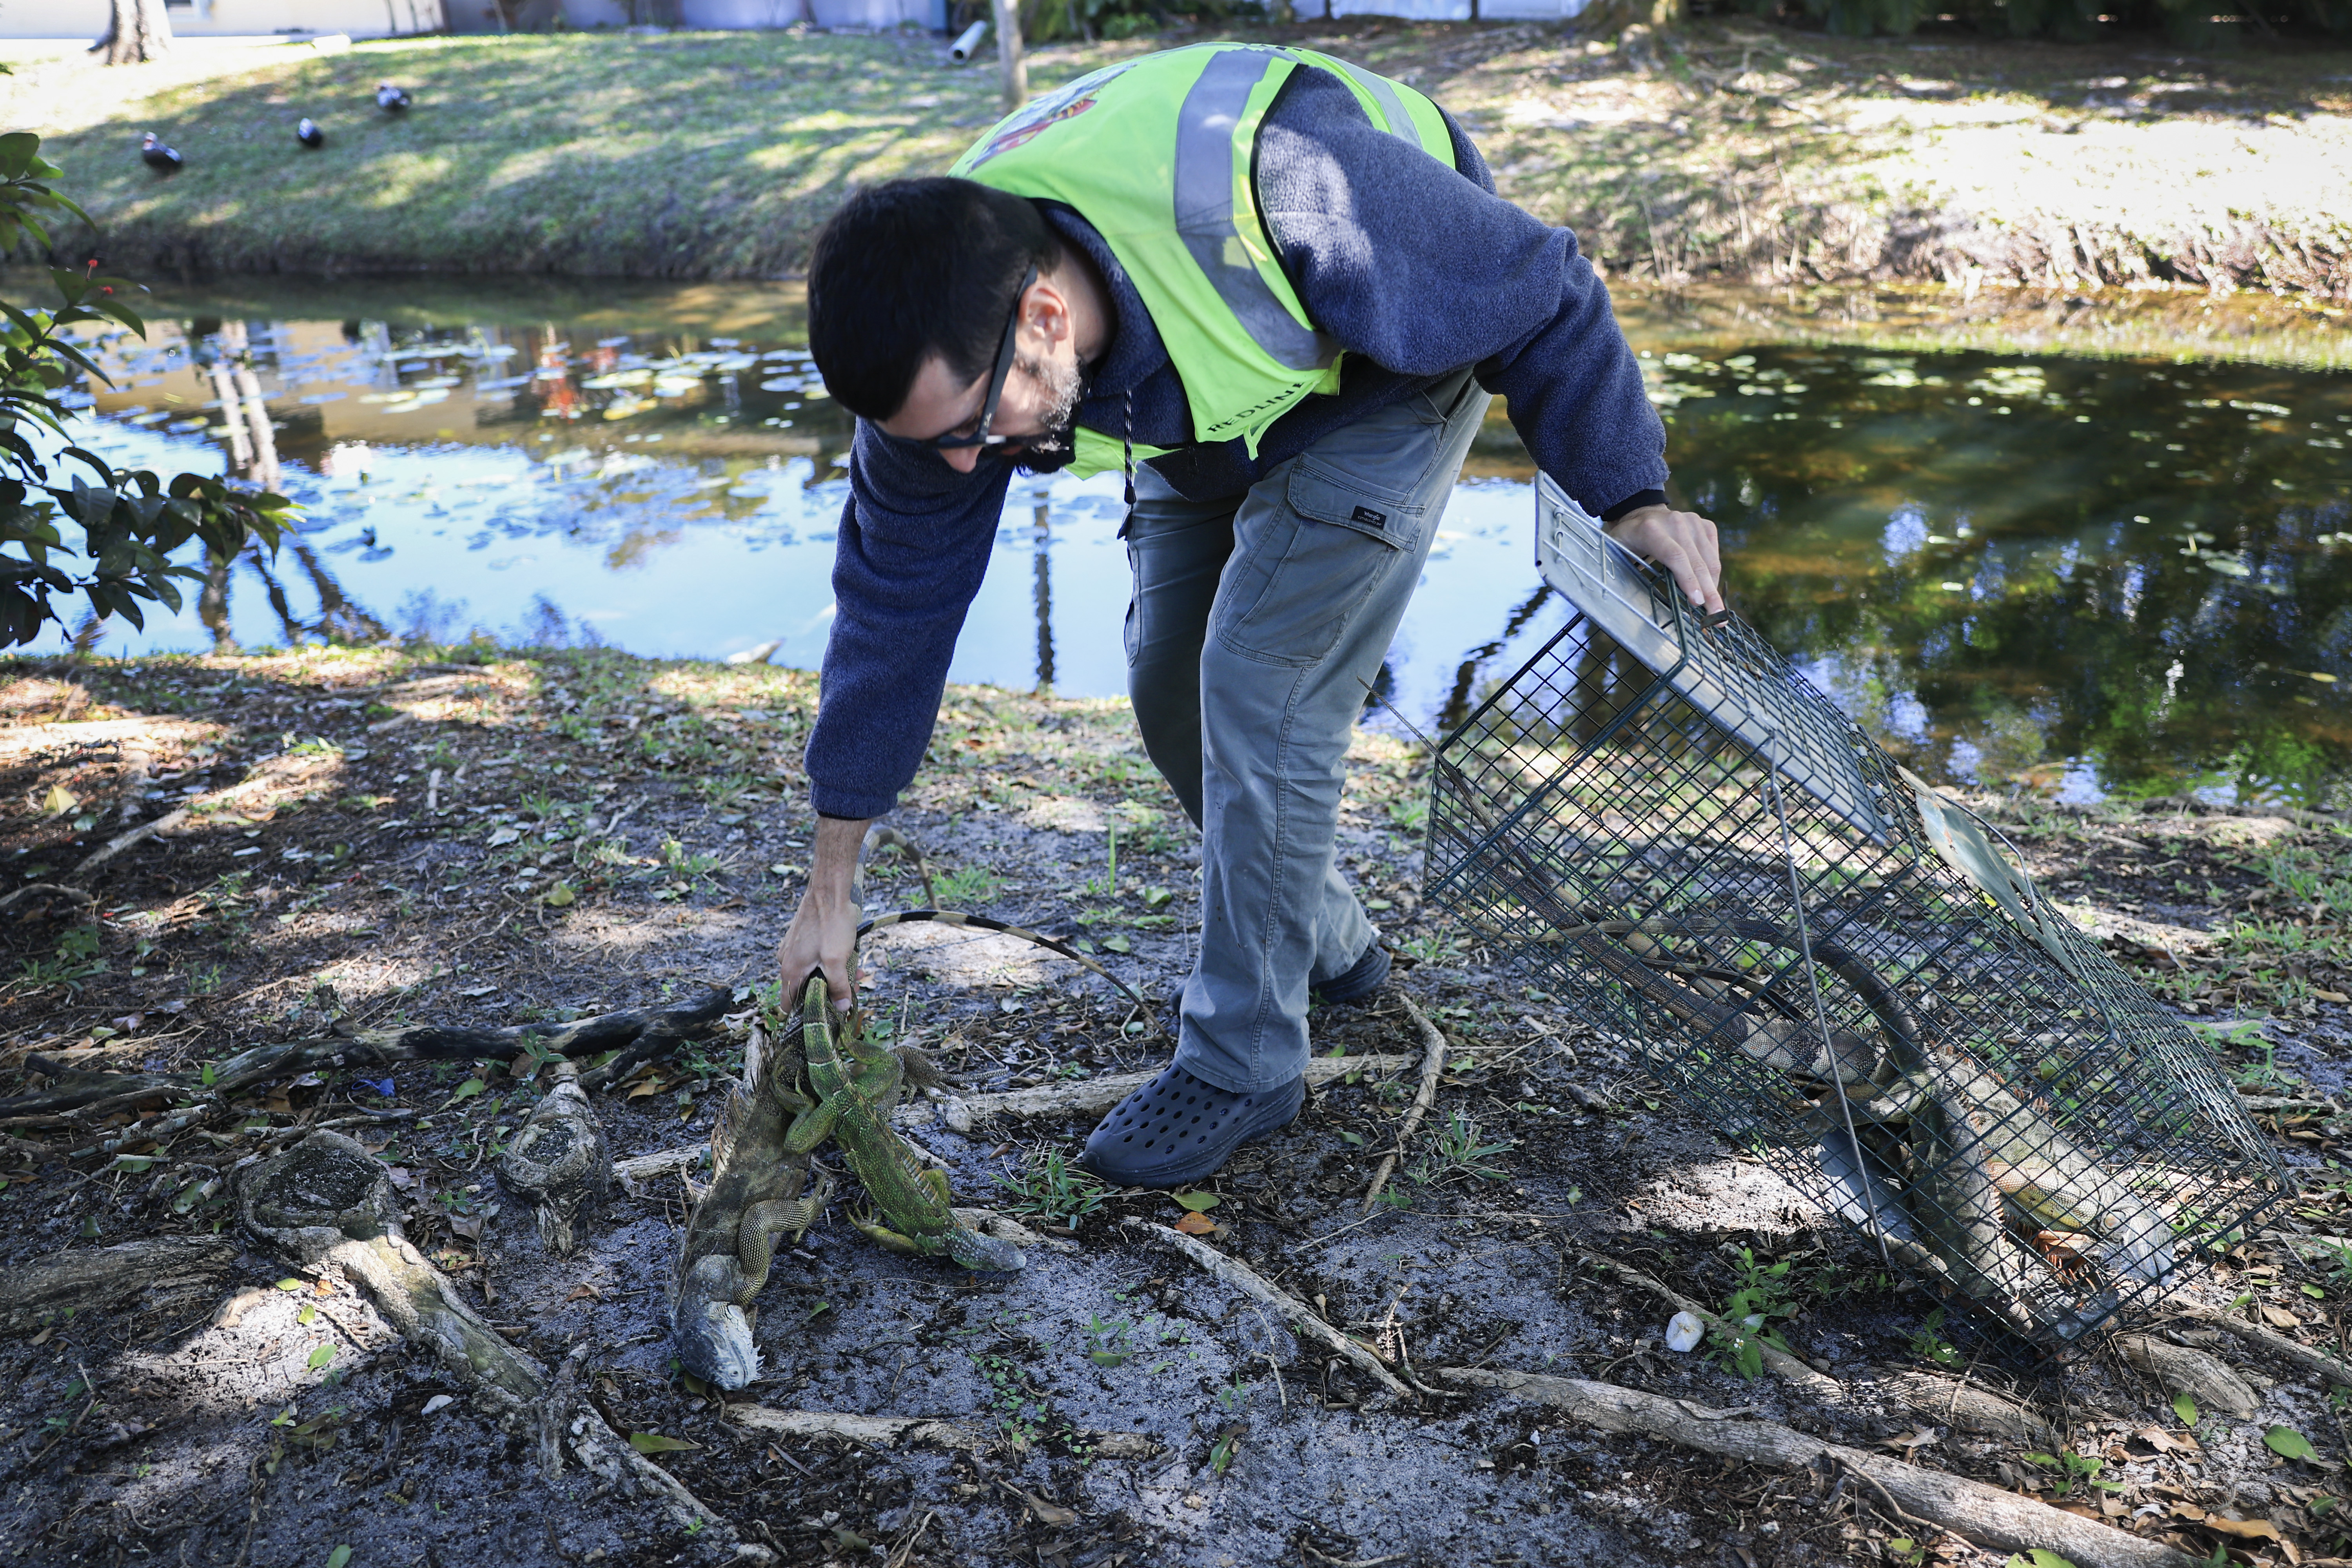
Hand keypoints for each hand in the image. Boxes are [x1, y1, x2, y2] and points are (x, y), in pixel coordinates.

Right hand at [775, 814, 870, 1009]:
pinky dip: (830, 961)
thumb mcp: (838, 960)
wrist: (829, 889)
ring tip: (857, 971)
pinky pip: (815, 957)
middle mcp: (786, 961)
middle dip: (830, 991)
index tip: (826, 1016)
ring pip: (813, 972)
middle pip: (806, 989)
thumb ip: (839, 986)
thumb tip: (842, 1007)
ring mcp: (793, 949)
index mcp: (790, 971)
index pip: (788, 1005)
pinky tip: (849, 956)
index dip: (806, 1014)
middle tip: (853, 988)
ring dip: (835, 975)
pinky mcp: (801, 939)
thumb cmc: (831, 924)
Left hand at [1605, 503, 1724, 615]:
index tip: (1697, 602)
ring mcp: (1693, 522)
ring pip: (1709, 559)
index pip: (1675, 557)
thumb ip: (1625, 570)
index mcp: (1650, 530)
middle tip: (1716, 615)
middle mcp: (1675, 523)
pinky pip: (1714, 553)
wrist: (1643, 514)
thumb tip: (1634, 601)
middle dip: (1708, 591)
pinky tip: (1711, 588)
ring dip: (1713, 586)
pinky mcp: (1705, 525)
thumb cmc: (1629, 539)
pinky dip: (1714, 573)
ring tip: (1717, 608)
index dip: (1688, 580)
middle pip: (1696, 562)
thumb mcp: (1617, 551)